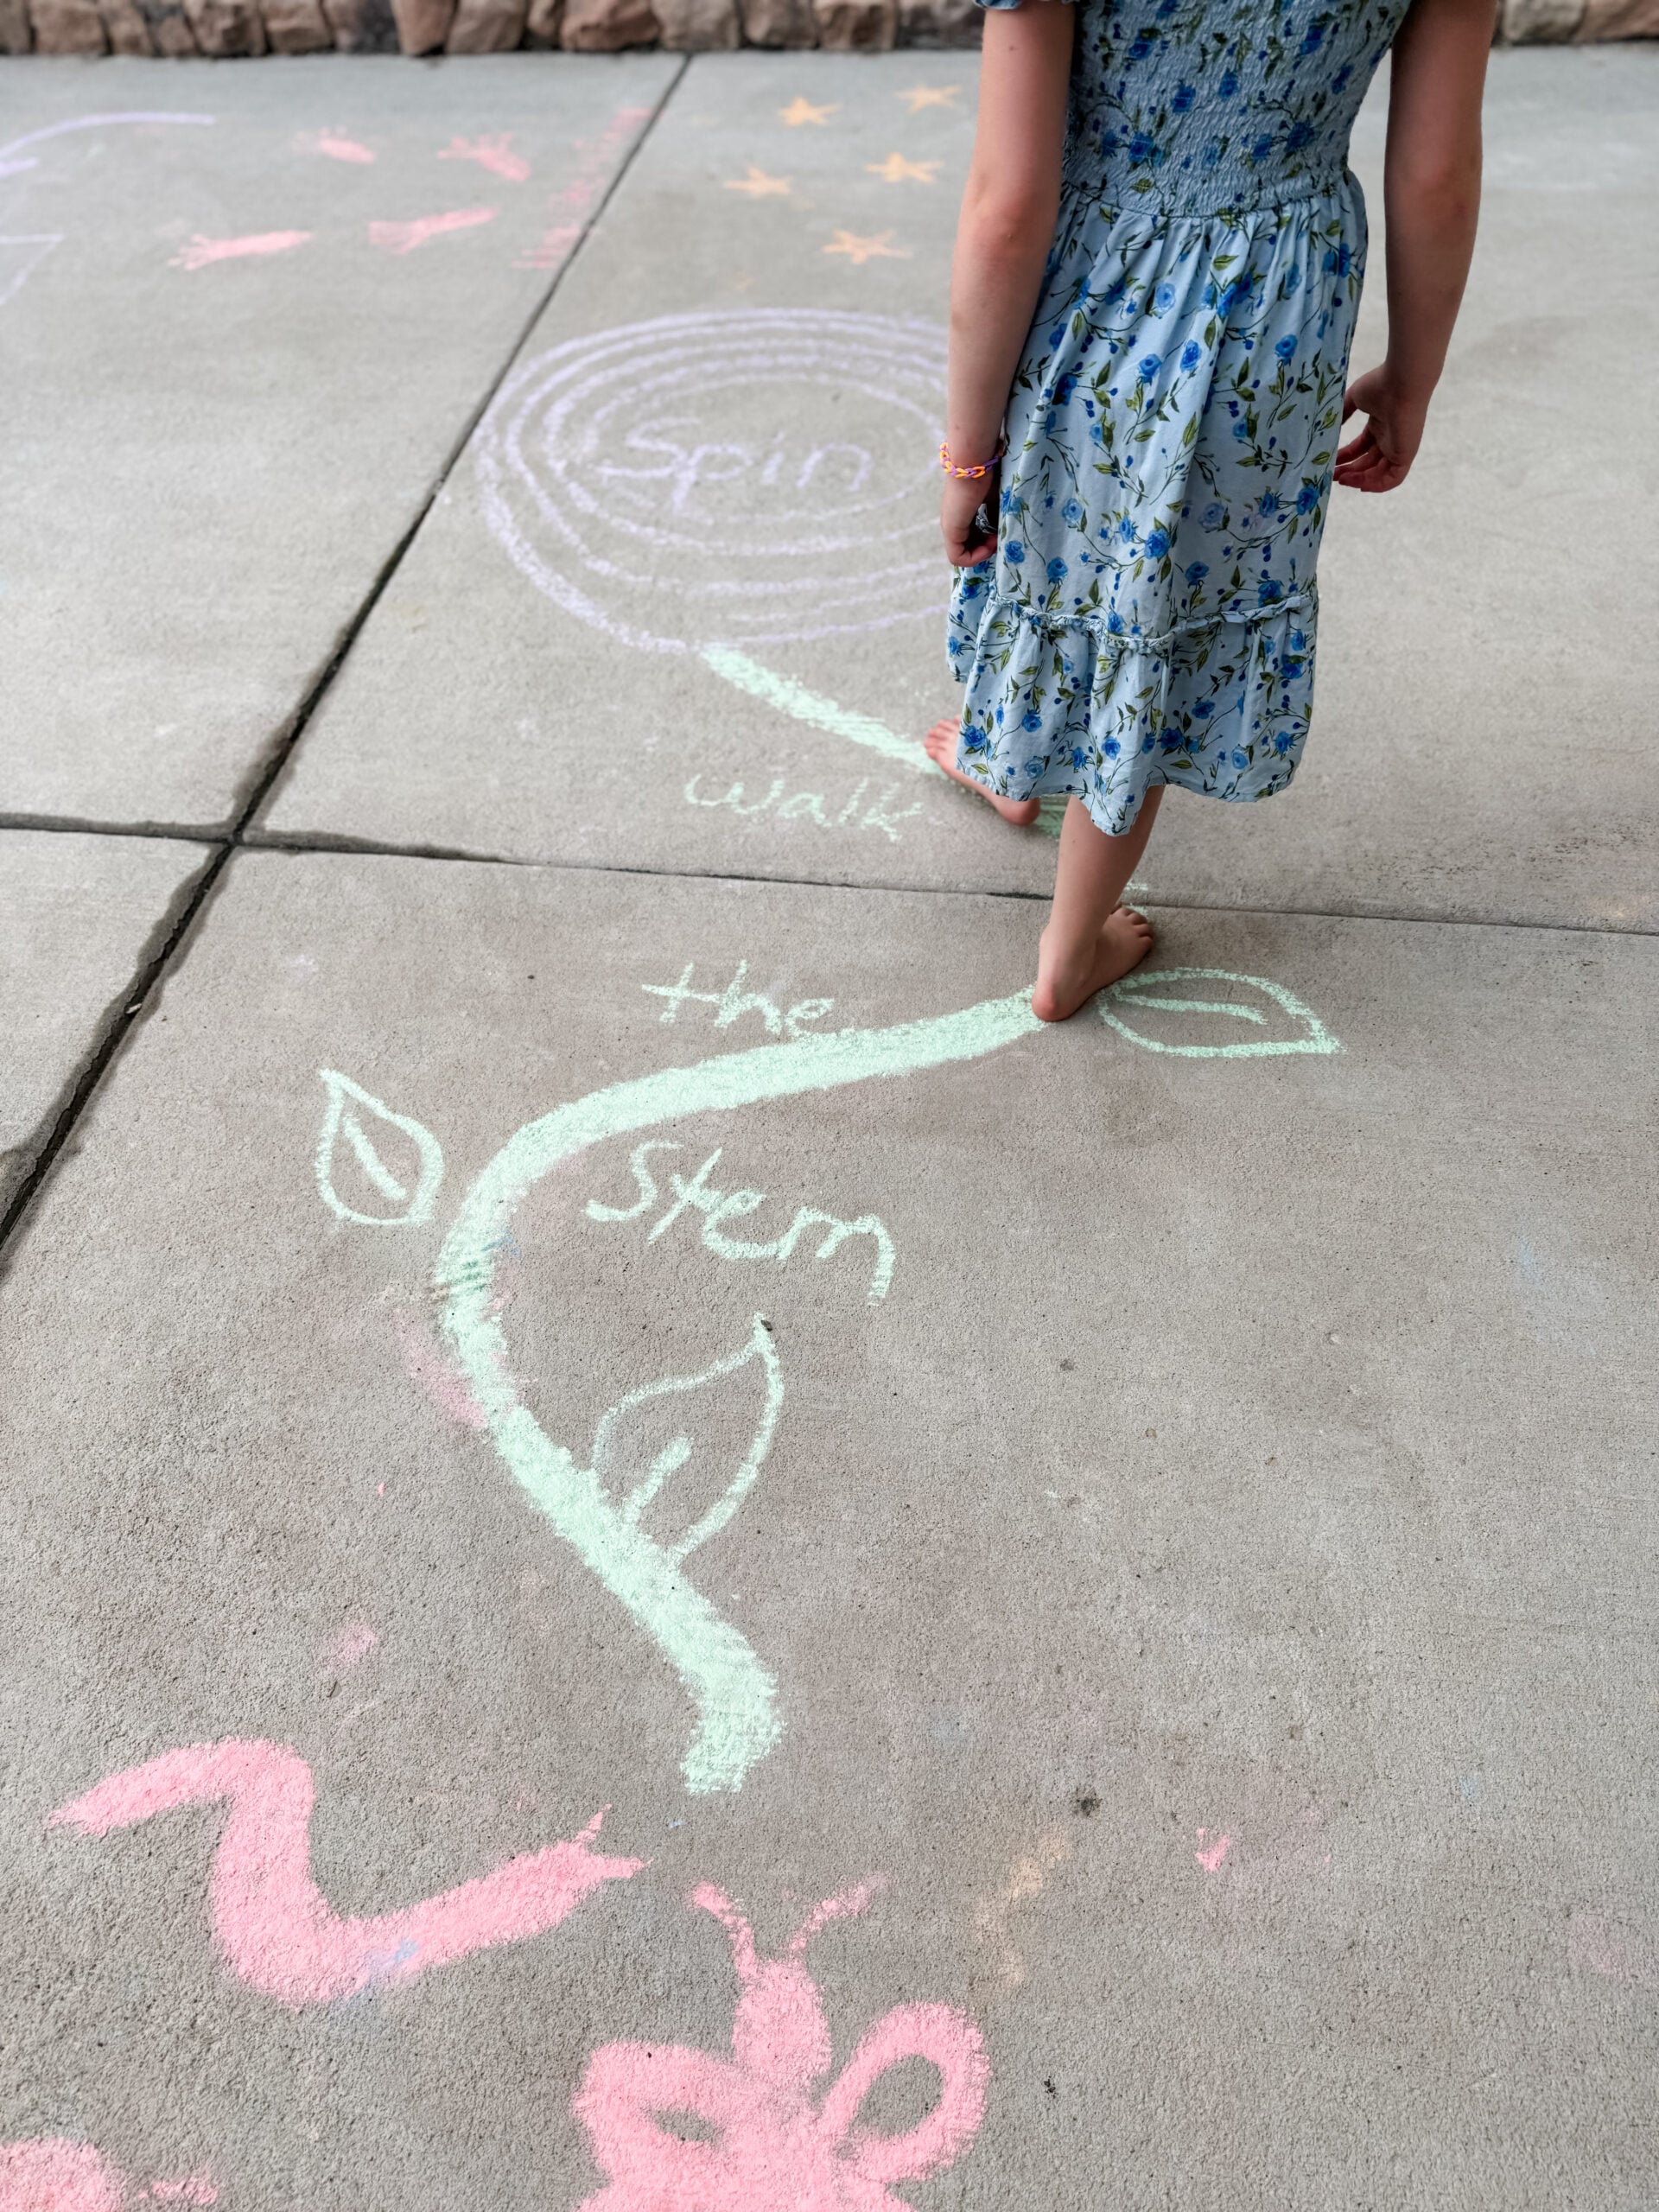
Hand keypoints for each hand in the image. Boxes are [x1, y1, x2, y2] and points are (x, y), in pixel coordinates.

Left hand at [940, 466, 998, 565]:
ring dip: (981, 553)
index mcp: (961, 512)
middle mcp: (952, 521)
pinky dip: (975, 556)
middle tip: (999, 537)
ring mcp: (950, 526)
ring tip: (995, 539)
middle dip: (985, 548)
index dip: (986, 540)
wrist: (975, 461)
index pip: (970, 537)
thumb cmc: (986, 473)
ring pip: (961, 554)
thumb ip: (996, 515)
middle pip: (966, 547)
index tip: (999, 531)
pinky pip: (957, 557)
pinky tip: (990, 543)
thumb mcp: (995, 498)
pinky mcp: (950, 529)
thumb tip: (1001, 531)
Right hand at [1335, 366, 1430, 492]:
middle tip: (1332, 475)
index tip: (1331, 462)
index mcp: (1379, 425)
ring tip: (1341, 480)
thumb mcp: (1355, 398)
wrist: (1402, 382)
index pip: (1361, 447)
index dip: (1347, 457)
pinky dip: (1377, 486)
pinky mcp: (1405, 455)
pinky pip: (1392, 479)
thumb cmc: (1381, 385)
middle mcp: (1389, 438)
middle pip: (1368, 462)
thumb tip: (1332, 424)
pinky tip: (1360, 486)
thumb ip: (1343, 412)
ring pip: (1379, 473)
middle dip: (1350, 471)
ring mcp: (1398, 447)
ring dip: (1359, 480)